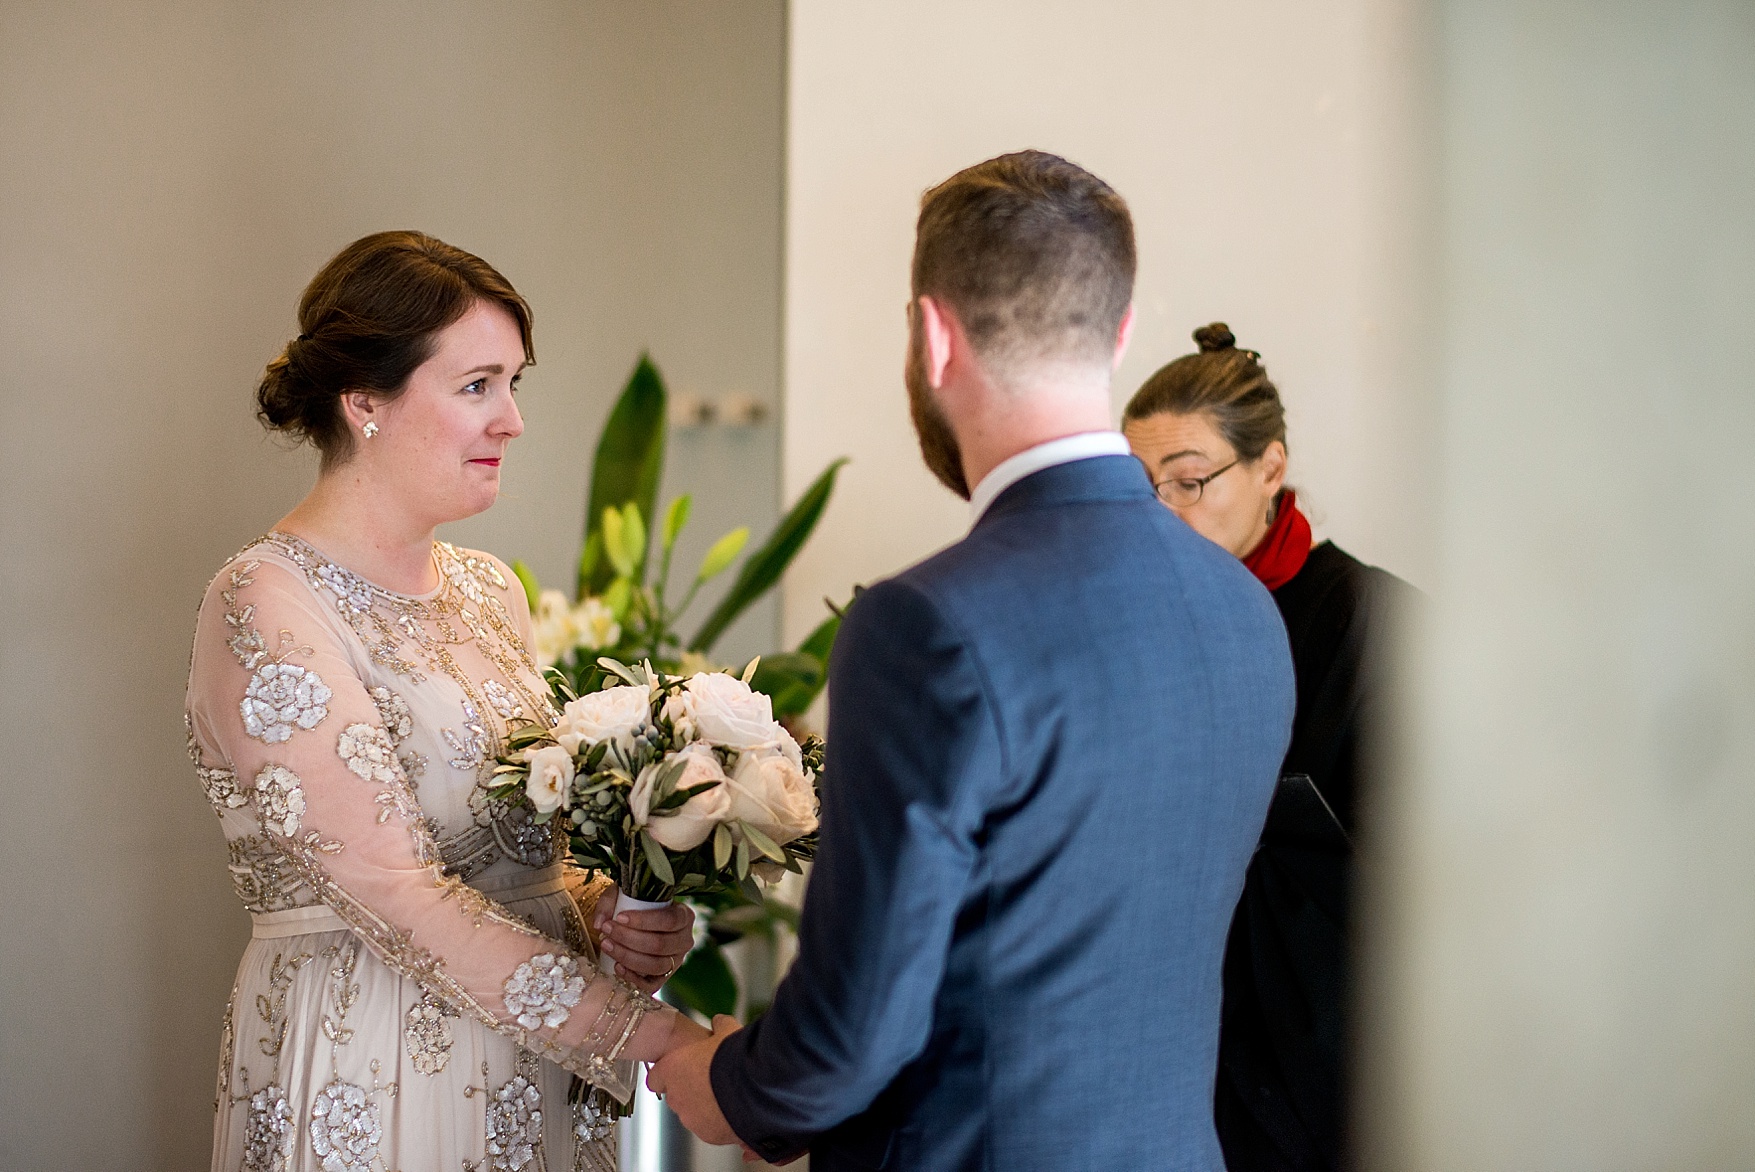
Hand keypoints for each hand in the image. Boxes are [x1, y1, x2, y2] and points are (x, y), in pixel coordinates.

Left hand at [592, 883, 694, 995]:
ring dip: (627, 956)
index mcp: (684, 916)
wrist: (640, 924)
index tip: (619, 917)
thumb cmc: (636, 907)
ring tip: (606, 945)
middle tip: (606, 930)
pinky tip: (617, 966)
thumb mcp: (624, 895)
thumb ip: (609, 903)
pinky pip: (652, 984)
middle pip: (660, 944)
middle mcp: (684, 940)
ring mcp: (676, 961)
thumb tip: (600, 923)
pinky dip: (633, 977)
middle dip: (629, 938)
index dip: (644, 921)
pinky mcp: (665, 977)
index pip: (669, 920)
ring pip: (655, 965)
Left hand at [647, 1014, 741, 1146]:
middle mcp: (677, 1097)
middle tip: (712, 1080)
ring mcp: (692, 1119)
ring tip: (728, 1096)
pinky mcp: (709, 1135)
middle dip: (691, 1090)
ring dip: (706, 1107)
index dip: (668, 1074)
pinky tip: (737, 1110)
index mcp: (673, 1069)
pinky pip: (711, 1128)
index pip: (655, 1078)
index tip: (681, 1070)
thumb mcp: (728, 1031)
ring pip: (693, 1114)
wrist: (756, 1087)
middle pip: (676, 1096)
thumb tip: (720, 1022)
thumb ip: (719, 1026)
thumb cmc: (736, 1057)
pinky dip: (720, 1122)